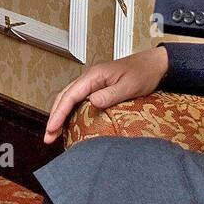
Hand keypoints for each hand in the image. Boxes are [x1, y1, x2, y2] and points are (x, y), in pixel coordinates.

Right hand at [43, 47, 168, 144]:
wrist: (155, 65)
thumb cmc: (144, 73)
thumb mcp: (129, 85)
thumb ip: (110, 94)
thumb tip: (91, 103)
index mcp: (94, 76)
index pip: (70, 95)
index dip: (59, 113)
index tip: (51, 129)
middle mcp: (90, 78)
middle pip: (64, 97)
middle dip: (54, 117)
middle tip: (48, 137)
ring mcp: (93, 83)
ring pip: (69, 99)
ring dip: (60, 115)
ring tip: (54, 134)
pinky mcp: (98, 89)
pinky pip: (79, 100)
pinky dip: (70, 112)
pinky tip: (70, 124)